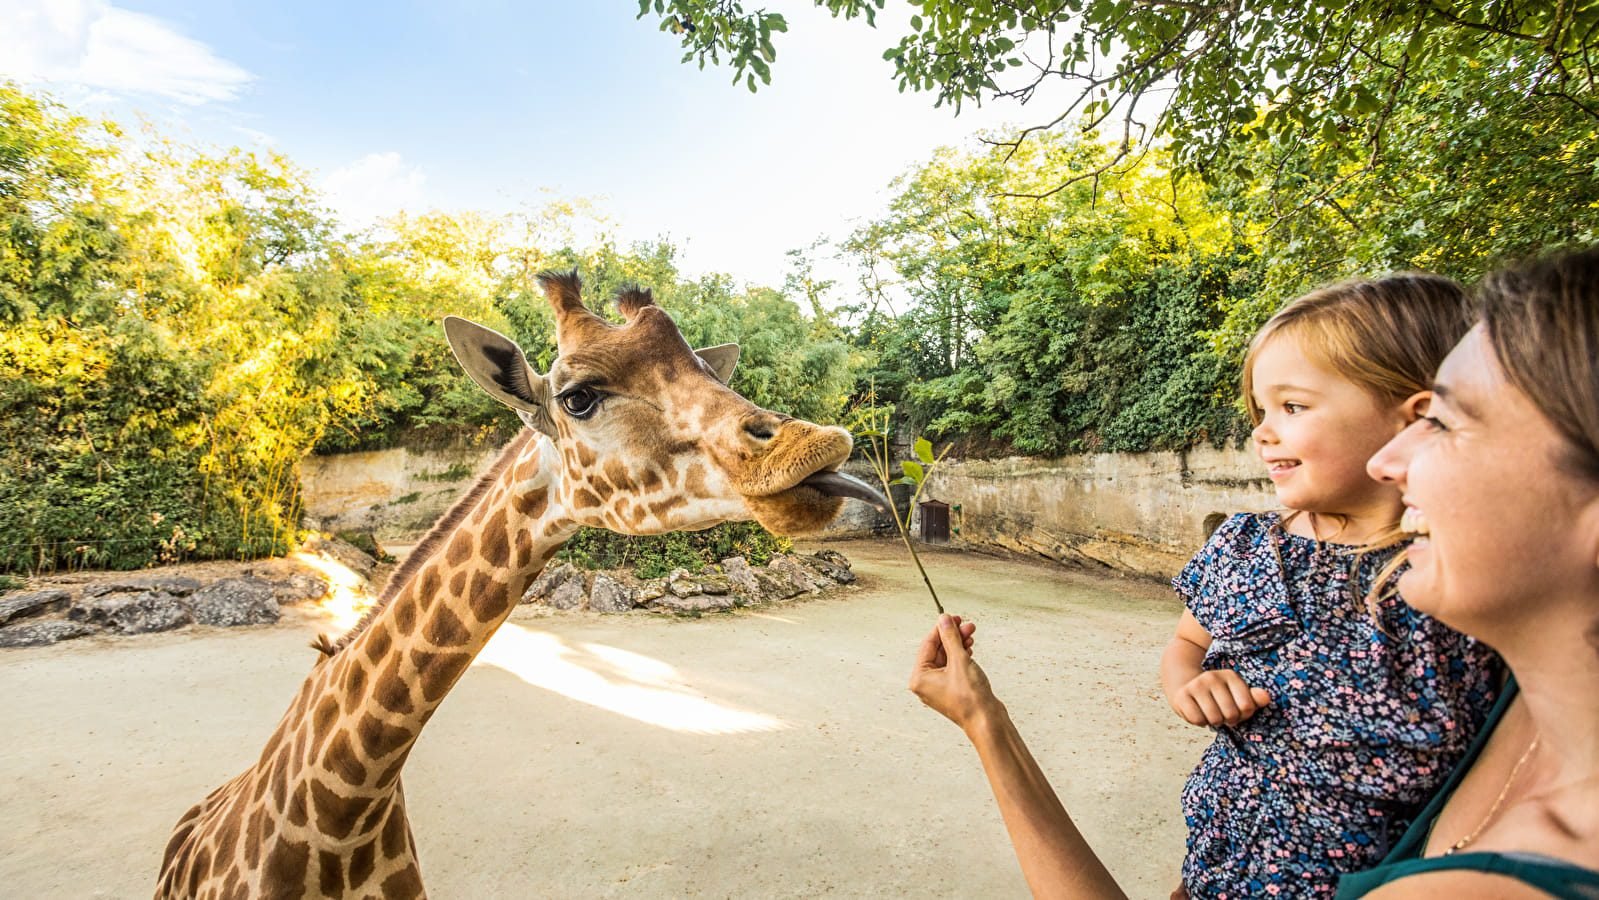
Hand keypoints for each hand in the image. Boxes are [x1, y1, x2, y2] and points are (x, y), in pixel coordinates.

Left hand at [909, 614, 992, 730]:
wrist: (987, 721)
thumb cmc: (971, 699)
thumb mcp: (959, 660)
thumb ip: (950, 638)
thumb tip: (944, 620)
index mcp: (919, 678)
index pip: (927, 645)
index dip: (941, 628)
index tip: (951, 617)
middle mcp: (926, 684)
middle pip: (937, 650)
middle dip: (952, 636)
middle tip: (965, 625)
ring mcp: (939, 688)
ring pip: (946, 658)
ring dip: (958, 644)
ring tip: (970, 635)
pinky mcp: (951, 690)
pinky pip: (952, 667)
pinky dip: (960, 656)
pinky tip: (969, 649)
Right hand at [1169, 669, 1269, 727]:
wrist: (1185, 684)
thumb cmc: (1218, 695)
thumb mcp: (1237, 695)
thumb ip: (1254, 698)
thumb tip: (1266, 698)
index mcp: (1231, 676)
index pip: (1247, 706)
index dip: (1243, 715)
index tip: (1236, 709)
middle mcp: (1213, 677)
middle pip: (1230, 714)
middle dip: (1227, 720)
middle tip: (1221, 713)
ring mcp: (1196, 685)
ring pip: (1214, 719)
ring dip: (1213, 722)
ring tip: (1210, 713)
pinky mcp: (1182, 696)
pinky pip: (1197, 720)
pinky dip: (1199, 722)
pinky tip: (1198, 713)